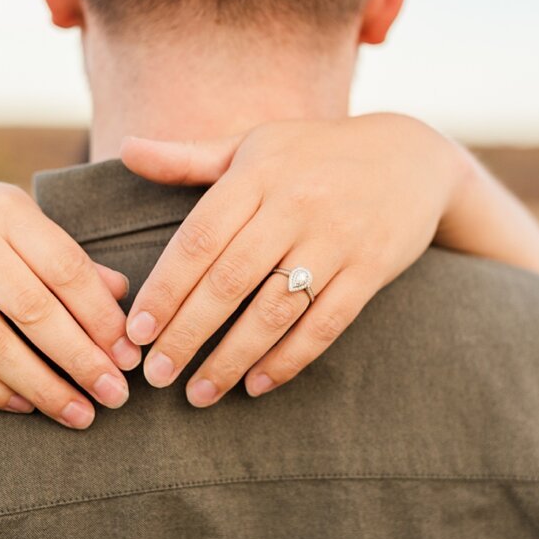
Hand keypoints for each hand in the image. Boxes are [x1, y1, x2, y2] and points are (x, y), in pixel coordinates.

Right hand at [0, 180, 140, 428]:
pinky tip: (26, 406)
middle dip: (80, 359)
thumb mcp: (25, 228)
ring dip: (41, 387)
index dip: (101, 317)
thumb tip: (123, 296)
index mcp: (7, 209)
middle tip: (114, 394)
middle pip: (32, 309)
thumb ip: (71, 261)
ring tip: (78, 413)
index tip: (129, 356)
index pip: (66, 268)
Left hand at [120, 113, 466, 406]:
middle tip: (157, 374)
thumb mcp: (255, 145)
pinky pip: (324, 324)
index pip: (199, 238)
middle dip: (187, 333)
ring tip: (199, 392)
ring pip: (275, 310)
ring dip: (232, 358)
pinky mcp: (370, 269)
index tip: (135, 331)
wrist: (411, 158)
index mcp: (257, 173)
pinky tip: (257, 384)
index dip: (164, 289)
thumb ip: (190, 158)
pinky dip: (289, 359)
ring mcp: (336, 239)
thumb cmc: (315, 154)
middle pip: (230, 281)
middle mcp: (295, 205)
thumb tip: (127, 151)